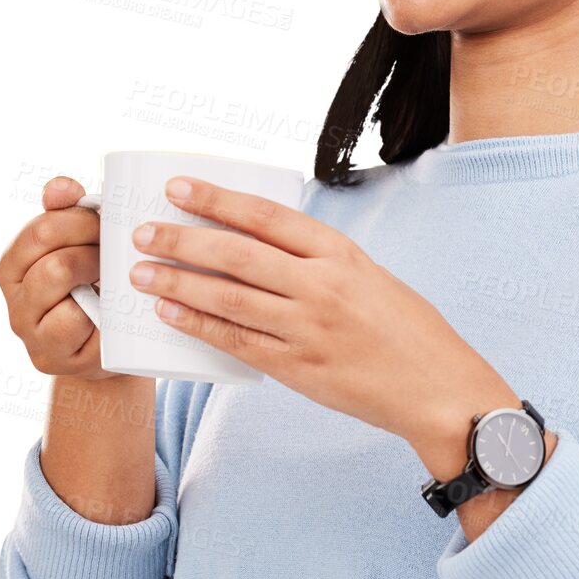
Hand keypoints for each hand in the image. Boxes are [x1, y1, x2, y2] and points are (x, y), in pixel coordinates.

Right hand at [0, 175, 133, 380]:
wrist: (112, 351)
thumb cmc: (98, 289)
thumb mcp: (81, 248)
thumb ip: (67, 214)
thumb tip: (63, 186)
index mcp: (14, 264)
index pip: (42, 229)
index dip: (82, 220)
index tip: (109, 220)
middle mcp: (14, 298)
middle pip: (54, 259)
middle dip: (94, 248)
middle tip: (121, 249)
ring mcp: (30, 331)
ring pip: (59, 284)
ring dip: (97, 275)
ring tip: (119, 275)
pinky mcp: (50, 357)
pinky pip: (76, 322)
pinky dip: (99, 312)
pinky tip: (115, 308)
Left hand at [128, 176, 516, 455]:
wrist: (439, 391)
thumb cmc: (409, 332)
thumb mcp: (371, 277)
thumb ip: (320, 262)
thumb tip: (260, 248)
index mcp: (341, 254)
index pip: (266, 216)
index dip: (217, 199)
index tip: (178, 187)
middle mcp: (321, 287)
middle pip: (236, 254)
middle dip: (182, 239)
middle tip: (142, 231)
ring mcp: (307, 329)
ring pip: (227, 298)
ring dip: (177, 282)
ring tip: (140, 271)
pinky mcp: (298, 369)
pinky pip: (235, 342)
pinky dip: (198, 325)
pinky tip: (170, 312)